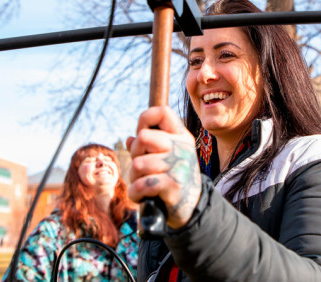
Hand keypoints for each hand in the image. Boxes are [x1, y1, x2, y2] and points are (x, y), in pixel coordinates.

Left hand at [126, 106, 201, 228]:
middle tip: (142, 168)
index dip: (145, 120)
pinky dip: (135, 194)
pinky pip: (141, 184)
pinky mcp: (174, 186)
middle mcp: (182, 148)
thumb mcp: (167, 157)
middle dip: (135, 155)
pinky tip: (142, 197)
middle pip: (143, 137)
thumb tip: (129, 138)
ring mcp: (179, 166)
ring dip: (134, 178)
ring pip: (138, 164)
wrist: (192, 208)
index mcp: (181, 136)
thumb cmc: (174, 178)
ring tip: (143, 184)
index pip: (162, 112)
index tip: (143, 136)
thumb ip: (149, 146)